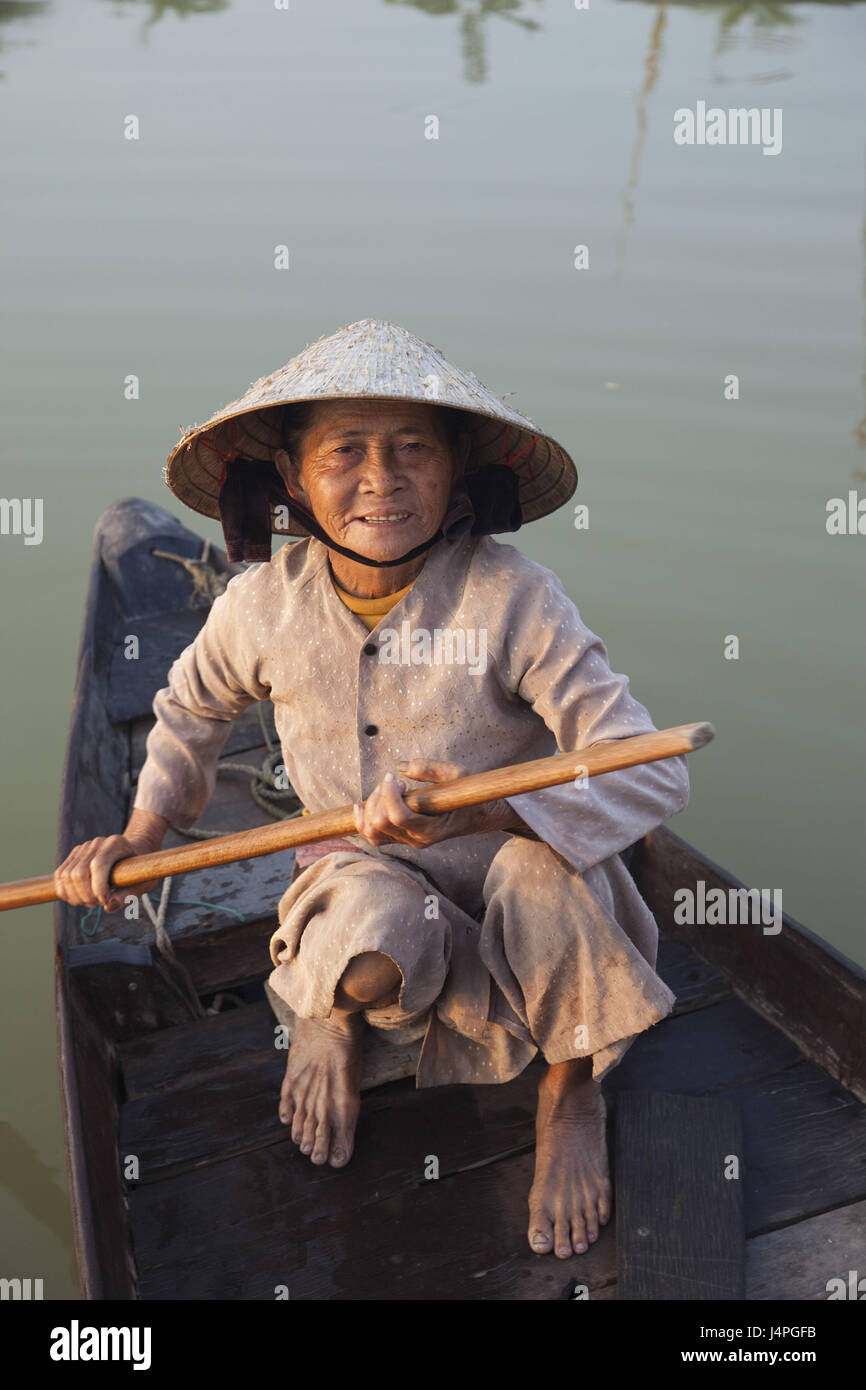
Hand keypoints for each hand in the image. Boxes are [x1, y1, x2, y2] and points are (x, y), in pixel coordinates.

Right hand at [54, 833, 160, 912]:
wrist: (132, 852)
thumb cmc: (140, 870)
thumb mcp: (143, 883)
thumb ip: (128, 896)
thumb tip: (108, 906)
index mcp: (116, 844)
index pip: (98, 865)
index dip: (98, 888)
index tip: (105, 902)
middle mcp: (97, 843)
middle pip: (78, 873)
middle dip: (86, 896)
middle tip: (98, 904)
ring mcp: (83, 848)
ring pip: (66, 876)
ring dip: (76, 896)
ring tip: (91, 901)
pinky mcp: (73, 856)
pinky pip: (60, 875)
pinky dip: (66, 892)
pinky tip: (80, 898)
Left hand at [352, 758, 521, 848]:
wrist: (474, 816)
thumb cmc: (466, 794)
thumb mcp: (458, 774)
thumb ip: (431, 768)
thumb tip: (400, 767)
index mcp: (432, 829)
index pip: (399, 817)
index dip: (389, 794)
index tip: (392, 777)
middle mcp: (417, 840)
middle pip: (381, 824)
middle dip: (379, 797)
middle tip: (391, 781)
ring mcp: (407, 842)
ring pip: (372, 832)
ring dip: (370, 807)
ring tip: (381, 790)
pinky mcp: (400, 839)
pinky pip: (373, 836)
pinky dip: (363, 820)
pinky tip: (362, 805)